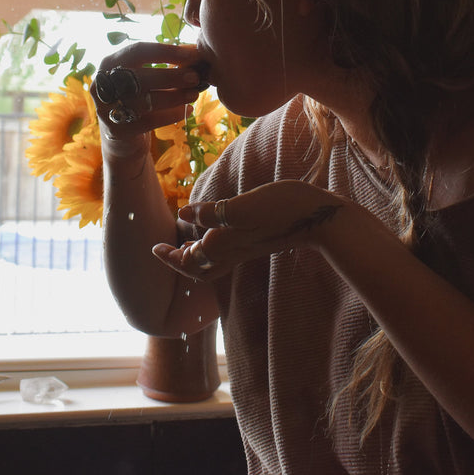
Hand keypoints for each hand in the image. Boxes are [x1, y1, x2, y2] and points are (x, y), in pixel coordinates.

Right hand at [93, 43, 207, 156]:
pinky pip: (150, 121)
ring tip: (194, 94)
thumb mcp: (144, 76)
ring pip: (146, 100)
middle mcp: (103, 84)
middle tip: (195, 77)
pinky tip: (187, 110)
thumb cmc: (138, 96)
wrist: (121, 134)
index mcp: (110, 63)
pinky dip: (172, 115)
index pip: (138, 51)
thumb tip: (197, 54)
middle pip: (140, 76)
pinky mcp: (118, 131)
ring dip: (175, 96)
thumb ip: (166, 64)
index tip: (192, 54)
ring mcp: (108, 109)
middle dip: (172, 76)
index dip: (166, 51)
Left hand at [154, 181, 373, 278]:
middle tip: (165, 248)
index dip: (170, 256)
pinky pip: (227, 252)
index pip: (189, 261)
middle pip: (199, 267)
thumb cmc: (281, 208)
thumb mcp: (242, 208)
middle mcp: (233, 250)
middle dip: (179, 260)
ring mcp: (247, 247)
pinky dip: (213, 246)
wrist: (318, 217)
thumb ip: (212, 213)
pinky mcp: (258, 240)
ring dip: (195, 255)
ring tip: (185, 243)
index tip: (155, 247)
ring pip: (213, 261)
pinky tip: (216, 230)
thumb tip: (183, 214)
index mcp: (225, 245)